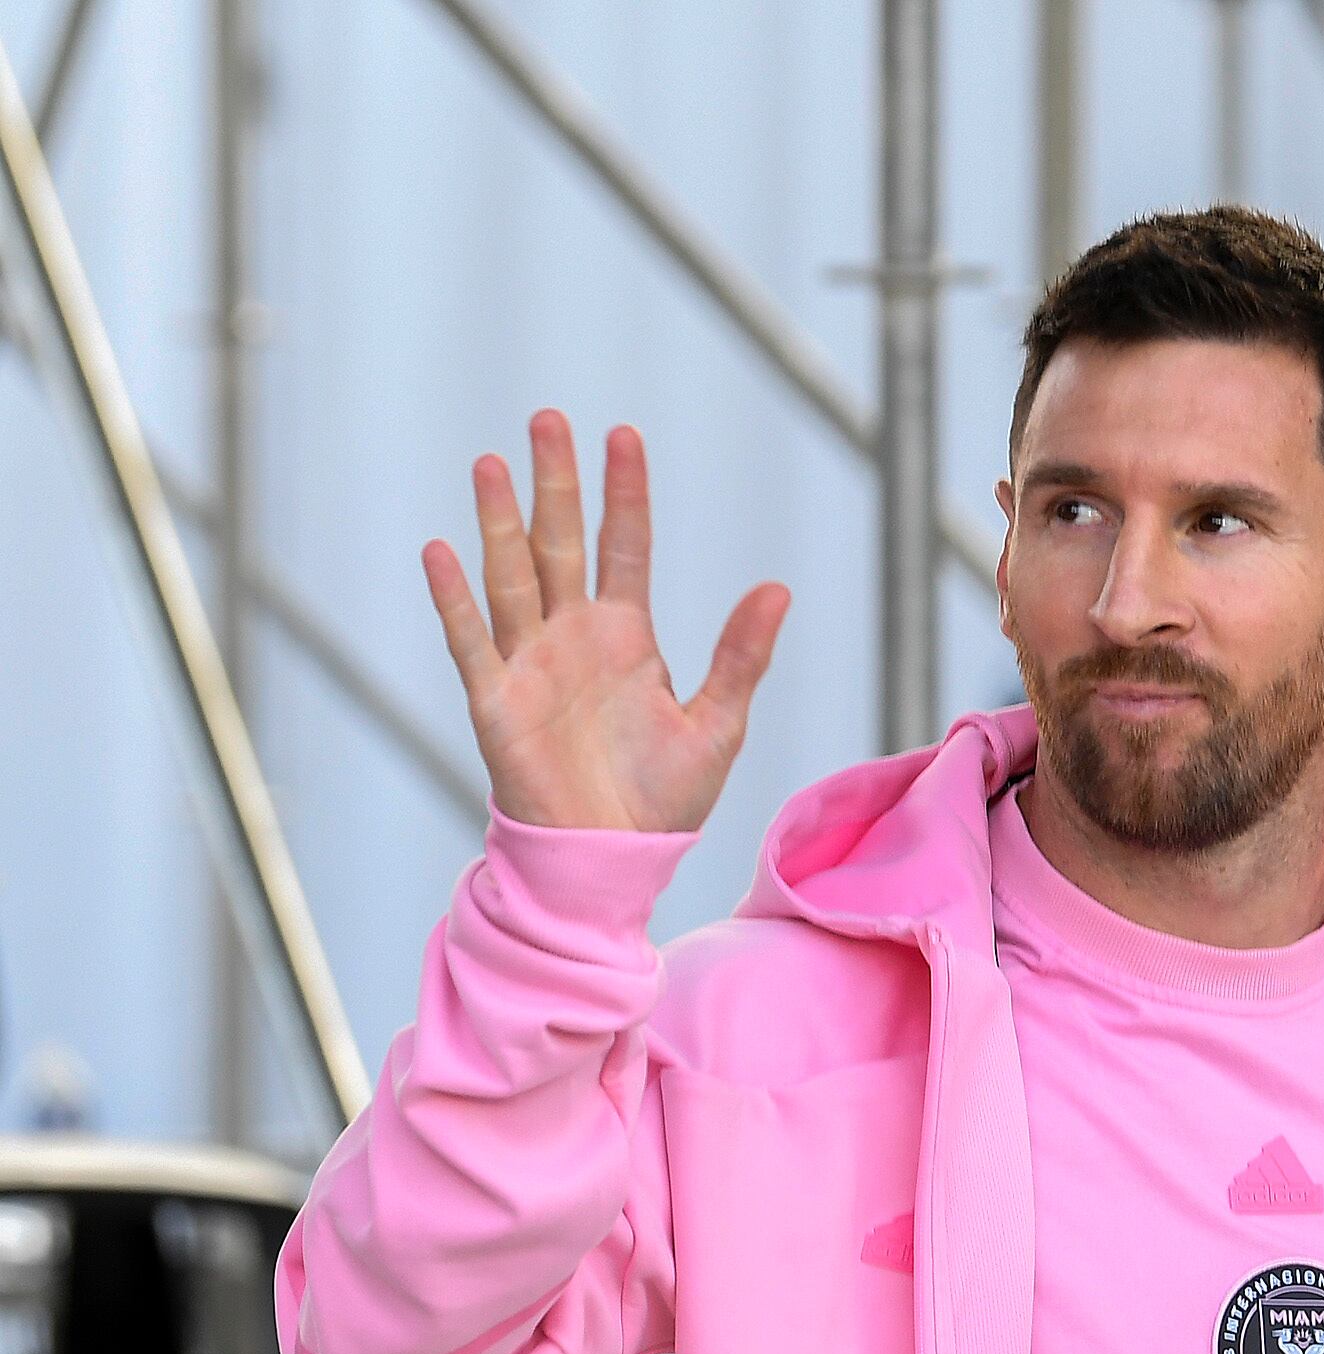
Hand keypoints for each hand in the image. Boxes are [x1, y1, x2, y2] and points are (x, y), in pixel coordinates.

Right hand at [422, 410, 789, 833]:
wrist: (613, 859)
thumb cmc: (662, 799)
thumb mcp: (717, 723)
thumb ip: (741, 656)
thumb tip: (777, 587)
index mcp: (626, 635)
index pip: (623, 545)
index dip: (623, 493)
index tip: (622, 435)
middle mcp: (573, 636)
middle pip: (559, 542)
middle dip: (555, 483)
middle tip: (548, 419)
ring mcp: (530, 663)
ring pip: (512, 576)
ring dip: (501, 522)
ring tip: (494, 463)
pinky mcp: (496, 700)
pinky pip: (471, 640)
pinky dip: (455, 598)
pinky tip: (441, 549)